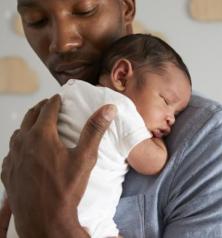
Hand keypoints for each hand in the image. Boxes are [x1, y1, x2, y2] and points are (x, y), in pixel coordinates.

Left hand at [1, 95, 116, 237]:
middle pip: (30, 117)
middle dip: (40, 109)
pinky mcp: (8, 172)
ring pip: (18, 134)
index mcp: (42, 136)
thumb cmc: (66, 188)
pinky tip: (24, 151)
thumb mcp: (85, 157)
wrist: (44, 219)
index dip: (55, 101)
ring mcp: (13, 158)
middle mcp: (24, 143)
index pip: (47, 110)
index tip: (59, 97)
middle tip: (48, 105)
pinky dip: (19, 145)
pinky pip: (11, 152)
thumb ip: (95, 130)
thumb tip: (108, 109)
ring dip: (28, 126)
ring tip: (36, 126)